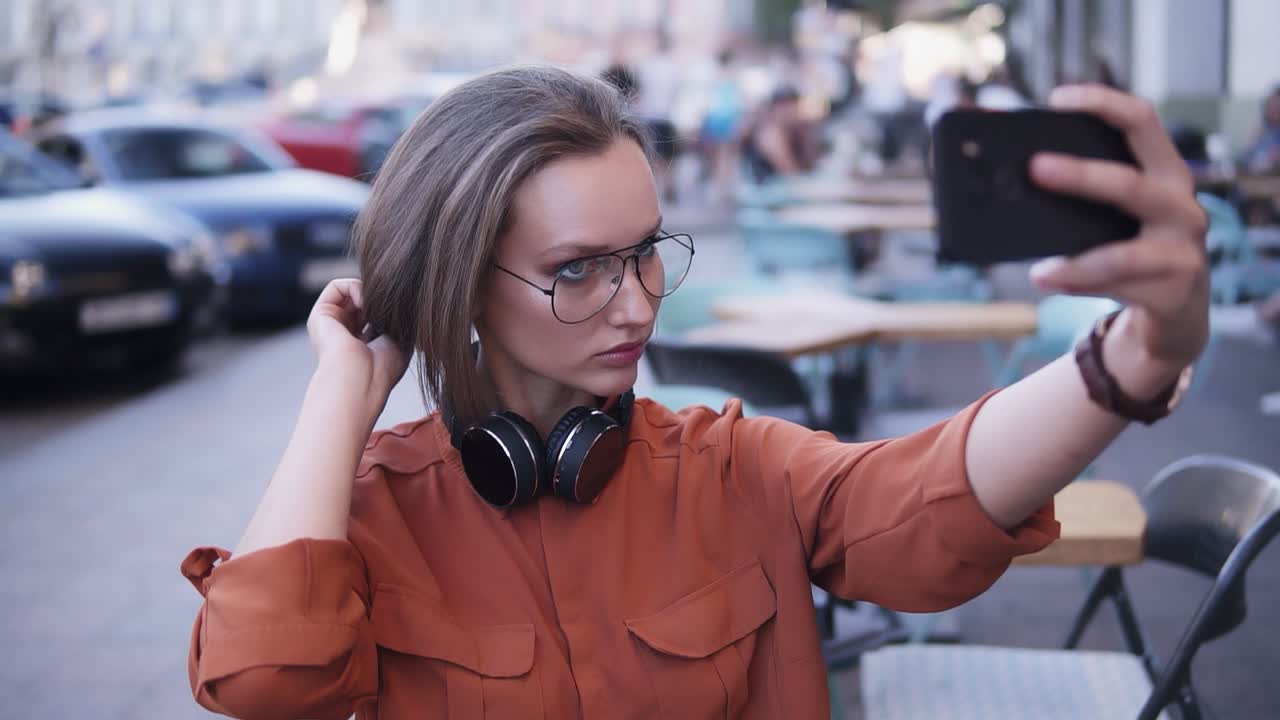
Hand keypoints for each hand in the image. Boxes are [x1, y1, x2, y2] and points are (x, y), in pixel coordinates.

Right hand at [306, 278, 410, 411]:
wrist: (360, 377)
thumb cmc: (384, 366)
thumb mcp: (399, 338)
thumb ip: (396, 317)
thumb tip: (392, 296)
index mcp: (363, 343)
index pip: (377, 312)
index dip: (390, 308)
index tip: (400, 316)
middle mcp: (345, 333)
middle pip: (365, 300)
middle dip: (379, 299)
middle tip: (389, 310)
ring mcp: (331, 324)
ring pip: (352, 292)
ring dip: (368, 293)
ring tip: (377, 309)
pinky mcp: (320, 315)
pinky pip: (337, 286)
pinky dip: (355, 287)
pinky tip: (365, 303)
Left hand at [1027, 84, 1209, 375]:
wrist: (1176, 310)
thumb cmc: (1133, 249)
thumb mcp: (1112, 215)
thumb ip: (1078, 194)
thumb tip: (1004, 175)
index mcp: (1165, 172)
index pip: (1142, 122)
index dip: (1103, 102)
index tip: (1057, 98)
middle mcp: (1181, 206)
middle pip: (1130, 184)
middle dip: (1080, 176)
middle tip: (1034, 168)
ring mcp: (1183, 250)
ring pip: (1122, 254)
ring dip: (1076, 262)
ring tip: (1039, 269)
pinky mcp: (1174, 291)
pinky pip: (1118, 289)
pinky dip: (1080, 286)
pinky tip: (1050, 281)